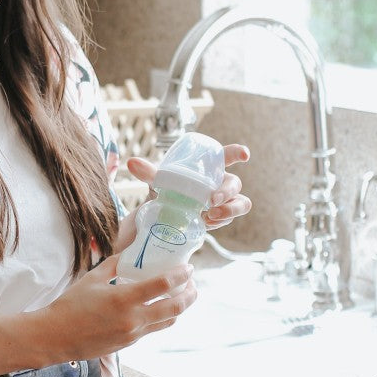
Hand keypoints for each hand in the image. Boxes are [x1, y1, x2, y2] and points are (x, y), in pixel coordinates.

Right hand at [35, 255, 197, 358]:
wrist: (56, 337)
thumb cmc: (70, 305)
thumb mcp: (92, 279)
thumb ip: (115, 264)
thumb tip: (130, 252)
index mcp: (124, 299)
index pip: (163, 285)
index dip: (181, 275)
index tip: (188, 267)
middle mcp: (133, 319)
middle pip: (175, 308)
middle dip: (190, 294)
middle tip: (192, 283)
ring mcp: (132, 334)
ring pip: (167, 321)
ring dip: (179, 308)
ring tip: (182, 295)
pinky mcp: (129, 343)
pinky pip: (152, 329)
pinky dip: (161, 316)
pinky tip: (159, 307)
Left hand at [126, 142, 251, 230]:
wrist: (164, 213)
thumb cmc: (167, 189)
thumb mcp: (158, 181)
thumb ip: (149, 172)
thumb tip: (131, 162)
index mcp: (209, 167)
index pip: (227, 156)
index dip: (238, 152)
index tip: (245, 155)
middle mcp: (220, 182)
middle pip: (235, 183)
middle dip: (227, 192)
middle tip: (212, 201)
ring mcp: (224, 201)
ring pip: (241, 203)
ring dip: (230, 209)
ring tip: (211, 216)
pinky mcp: (221, 216)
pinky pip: (230, 218)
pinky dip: (221, 221)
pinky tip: (207, 223)